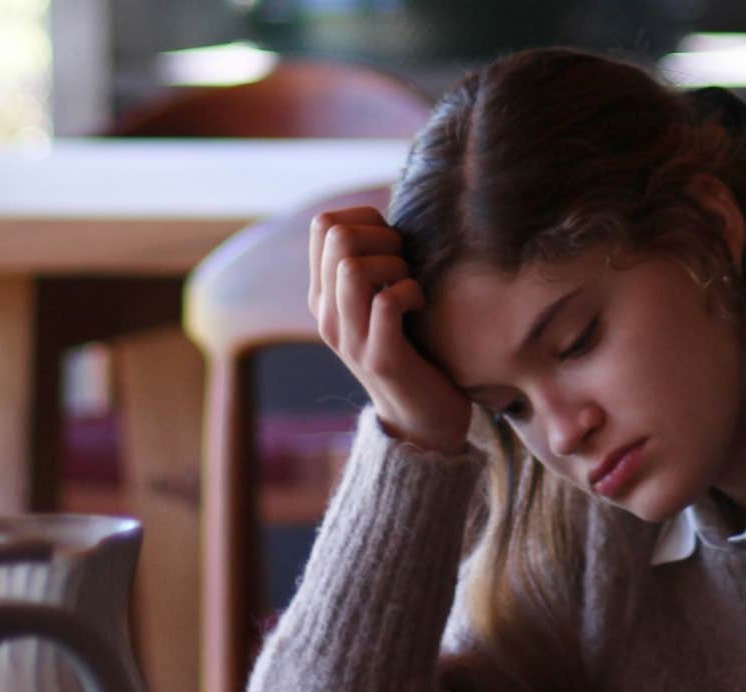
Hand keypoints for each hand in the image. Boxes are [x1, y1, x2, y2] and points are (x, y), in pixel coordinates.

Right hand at [307, 206, 472, 453]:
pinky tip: (422, 306)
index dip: (366, 218)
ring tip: (412, 286)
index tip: (394, 245)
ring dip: (396, 264)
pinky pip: (387, 301)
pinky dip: (411, 292)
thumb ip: (374, 266)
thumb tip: (391, 215)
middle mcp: (327, 315)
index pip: (322, 224)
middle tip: (406, 264)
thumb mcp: (381, 304)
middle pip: (335, 235)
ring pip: (351, 267)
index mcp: (325, 296)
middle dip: (382, 236)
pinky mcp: (380, 358)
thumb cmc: (414, 352)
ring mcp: (350, 338)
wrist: (422, 423)